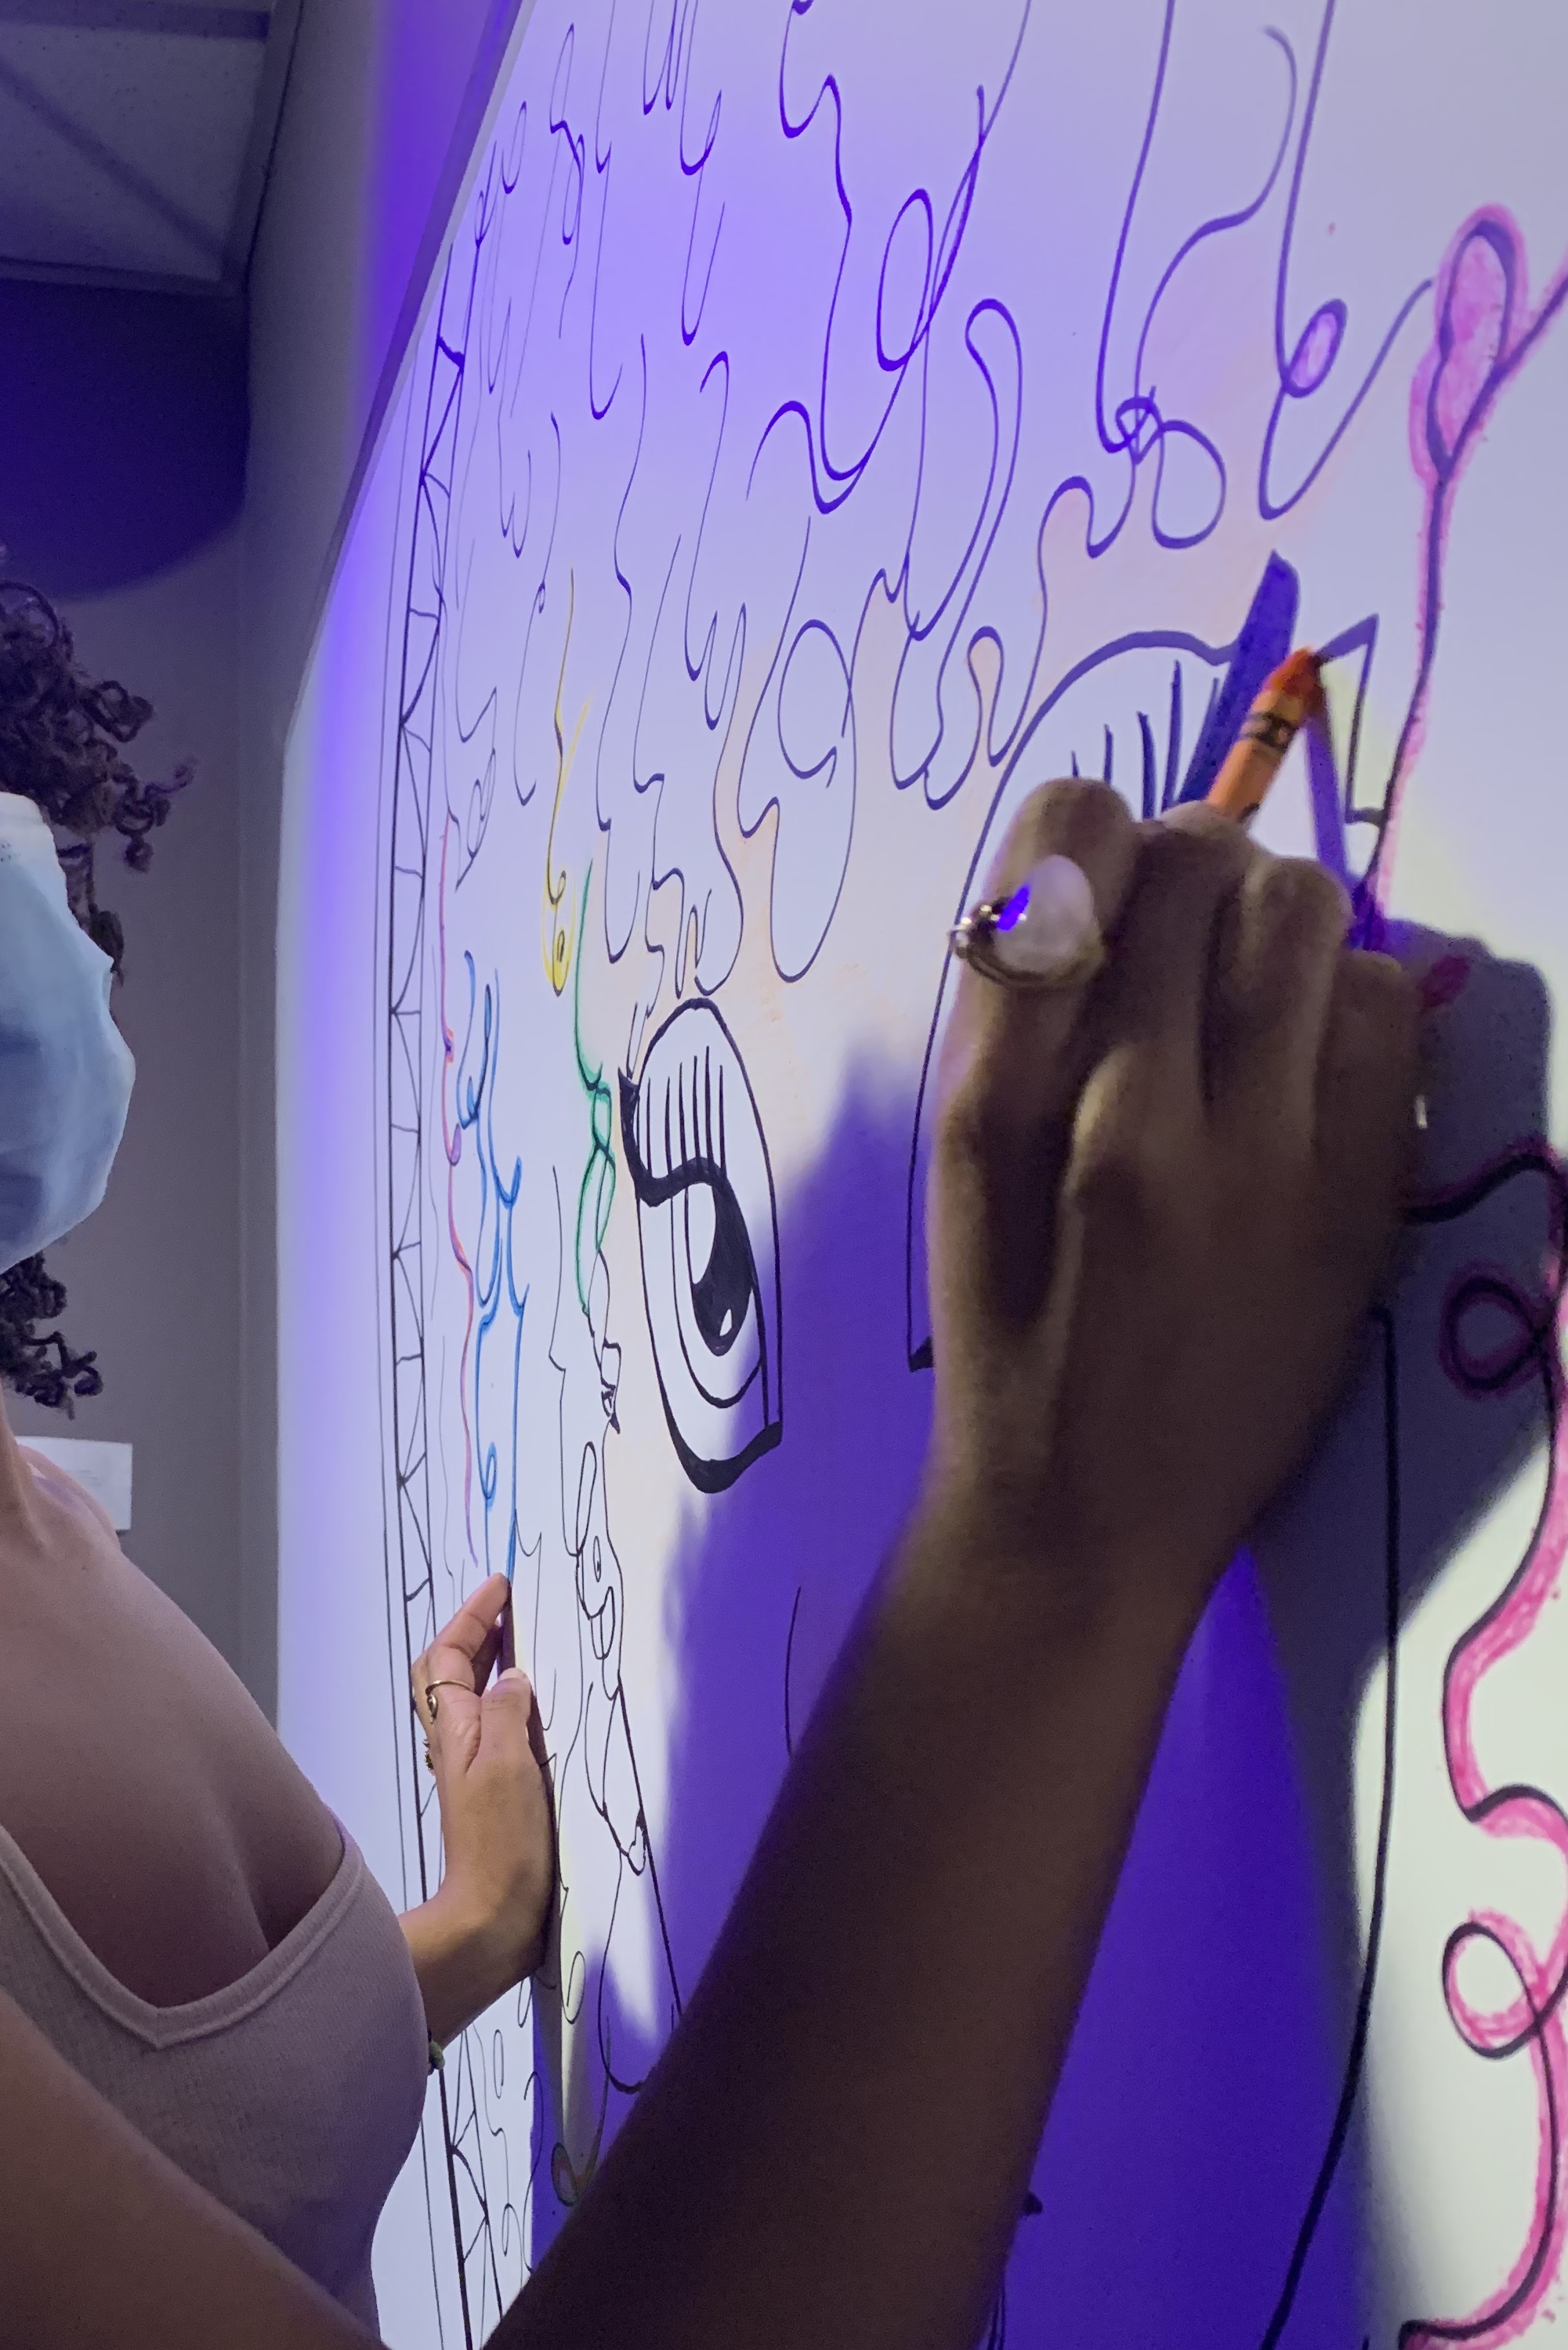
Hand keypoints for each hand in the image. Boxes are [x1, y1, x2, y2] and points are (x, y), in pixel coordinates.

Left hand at [398, 1576, 554, 2044]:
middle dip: (478, 1634)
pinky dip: (512, 1704)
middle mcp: (457, 1746)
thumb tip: (514, 1678)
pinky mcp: (494, 1798)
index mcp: (455, 1730)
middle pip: (453, 1675)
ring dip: (494, 1666)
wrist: (493, 1921)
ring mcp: (473, 1773)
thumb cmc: (501, 1845)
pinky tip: (538, 1710)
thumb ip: (508, 1713)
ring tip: (528, 1643)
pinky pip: (497, 1730)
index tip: (500, 1586)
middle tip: (513, 1607)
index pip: (448, 1656)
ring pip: (474, 1702)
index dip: (472, 1617)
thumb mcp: (509, 1765)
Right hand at [922, 779, 1419, 1628]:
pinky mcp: (1356, 1202)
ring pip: (1310, 921)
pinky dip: (1350, 1004)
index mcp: (1005, 1103)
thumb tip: (1091, 848)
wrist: (1083, 1520)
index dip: (1093, 828)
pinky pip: (1386, 1015)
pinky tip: (1305, 1066)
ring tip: (1246, 999)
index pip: (1072, 847)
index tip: (1098, 882)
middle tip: (1180, 936)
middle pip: (1209, 864)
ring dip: (1279, 925)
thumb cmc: (1008, 1333)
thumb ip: (1015, 1010)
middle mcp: (1139, 1114)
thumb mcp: (963, 1169)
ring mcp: (1266, 1161)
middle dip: (1196, 867)